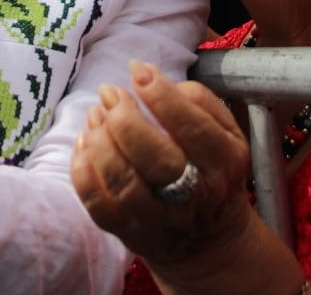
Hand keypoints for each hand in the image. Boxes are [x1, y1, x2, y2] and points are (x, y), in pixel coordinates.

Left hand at [72, 61, 297, 292]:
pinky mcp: (129, 233)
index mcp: (222, 162)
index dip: (160, 95)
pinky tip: (85, 143)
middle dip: (123, 117)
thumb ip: (202, 101)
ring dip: (100, 140)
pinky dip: (83, 170)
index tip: (137, 70)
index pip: (191, 127)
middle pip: (152, 157)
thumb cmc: (213, 171)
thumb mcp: (228, 133)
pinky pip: (97, 204)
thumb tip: (158, 82)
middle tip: (109, 92)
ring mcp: (159, 219)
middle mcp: (193, 194)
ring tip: (95, 113)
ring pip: (122, 181)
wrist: (208, 240)